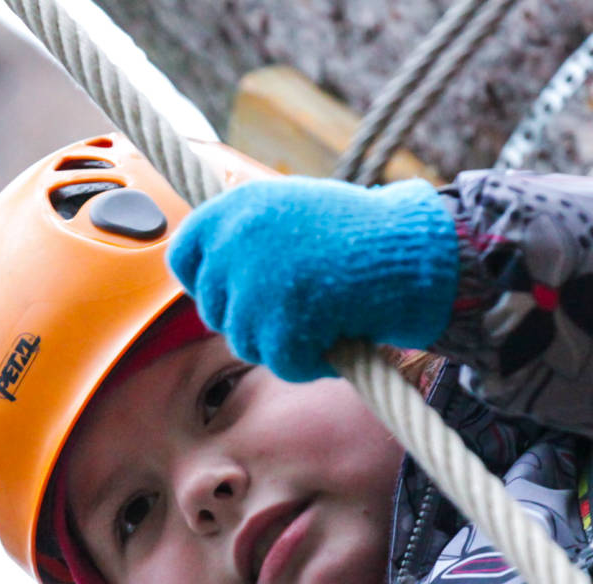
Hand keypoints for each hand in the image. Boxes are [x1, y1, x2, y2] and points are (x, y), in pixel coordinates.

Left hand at [168, 176, 458, 381]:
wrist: (409, 248)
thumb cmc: (360, 232)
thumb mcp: (291, 210)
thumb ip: (247, 236)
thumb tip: (212, 275)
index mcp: (233, 209)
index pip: (183, 257)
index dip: (204, 283)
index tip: (231, 295)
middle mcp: (233, 244)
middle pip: (215, 310)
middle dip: (251, 320)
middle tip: (299, 307)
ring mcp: (253, 288)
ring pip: (246, 344)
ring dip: (283, 342)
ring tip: (324, 313)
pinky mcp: (278, 327)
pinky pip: (283, 365)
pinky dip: (312, 361)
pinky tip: (338, 332)